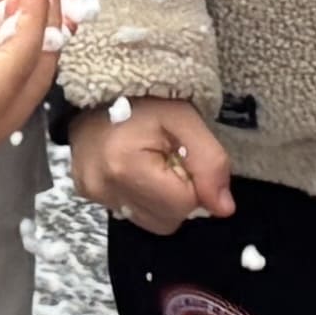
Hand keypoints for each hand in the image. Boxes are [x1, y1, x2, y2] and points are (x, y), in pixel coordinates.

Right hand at [69, 97, 235, 233]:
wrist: (96, 92)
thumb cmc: (141, 101)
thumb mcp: (185, 119)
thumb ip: (209, 162)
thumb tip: (224, 208)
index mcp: (126, 166)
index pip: (183, 204)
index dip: (195, 183)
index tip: (184, 156)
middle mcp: (104, 188)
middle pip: (168, 219)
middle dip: (180, 194)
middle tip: (171, 159)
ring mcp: (95, 196)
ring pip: (154, 222)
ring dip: (164, 199)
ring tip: (155, 165)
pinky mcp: (91, 197)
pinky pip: (135, 214)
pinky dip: (146, 198)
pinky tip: (141, 172)